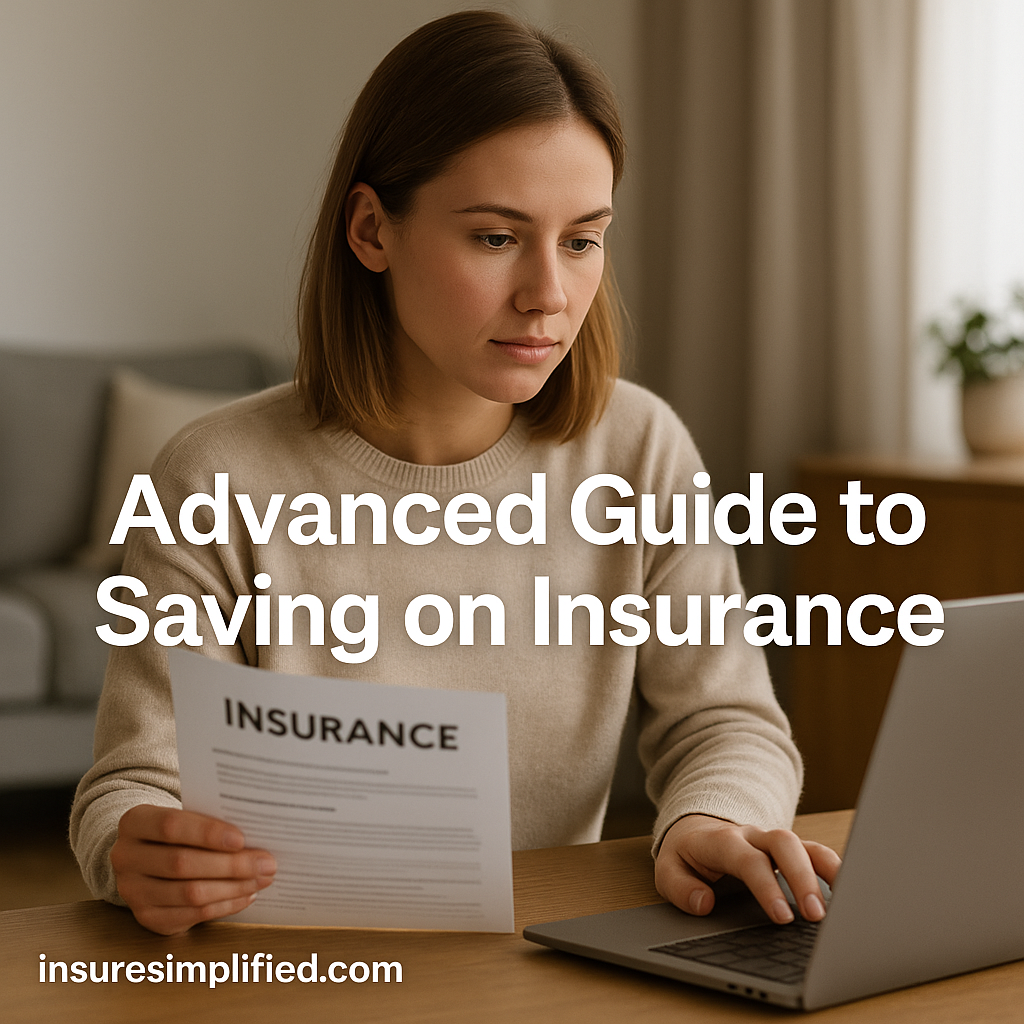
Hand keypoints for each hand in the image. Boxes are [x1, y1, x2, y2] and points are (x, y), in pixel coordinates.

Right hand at [110, 804, 276, 934]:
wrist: (146, 855)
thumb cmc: (177, 831)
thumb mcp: (185, 817)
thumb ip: (210, 823)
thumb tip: (257, 834)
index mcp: (134, 822)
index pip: (171, 826)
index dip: (207, 833)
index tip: (242, 838)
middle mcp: (126, 857)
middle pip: (182, 864)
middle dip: (231, 865)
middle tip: (267, 863)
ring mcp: (133, 891)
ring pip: (189, 893)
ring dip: (233, 888)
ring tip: (262, 879)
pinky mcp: (147, 917)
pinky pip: (192, 915)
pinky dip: (225, 905)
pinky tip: (247, 894)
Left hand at [654, 814, 840, 924]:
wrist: (696, 827)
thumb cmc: (687, 854)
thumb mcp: (668, 869)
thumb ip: (680, 888)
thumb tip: (704, 903)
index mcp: (722, 840)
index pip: (748, 860)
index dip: (767, 887)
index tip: (783, 917)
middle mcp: (753, 835)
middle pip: (785, 844)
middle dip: (803, 878)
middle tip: (816, 916)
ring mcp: (773, 840)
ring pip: (806, 844)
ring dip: (828, 872)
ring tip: (846, 904)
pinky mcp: (790, 850)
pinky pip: (816, 853)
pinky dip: (835, 870)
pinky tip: (851, 894)